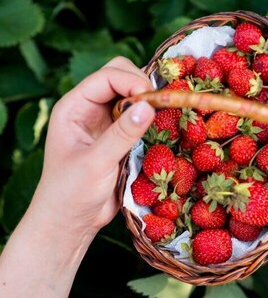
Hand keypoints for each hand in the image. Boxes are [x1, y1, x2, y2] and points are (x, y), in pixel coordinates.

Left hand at [33, 57, 155, 234]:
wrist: (70, 221)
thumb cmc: (71, 193)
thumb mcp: (96, 163)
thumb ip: (122, 134)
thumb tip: (149, 106)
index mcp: (74, 106)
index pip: (107, 76)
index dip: (132, 81)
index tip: (154, 100)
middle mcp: (90, 109)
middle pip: (121, 77)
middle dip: (143, 86)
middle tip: (160, 107)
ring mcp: (106, 122)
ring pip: (133, 96)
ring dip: (150, 102)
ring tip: (165, 117)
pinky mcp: (120, 137)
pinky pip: (140, 117)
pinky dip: (153, 119)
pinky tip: (163, 129)